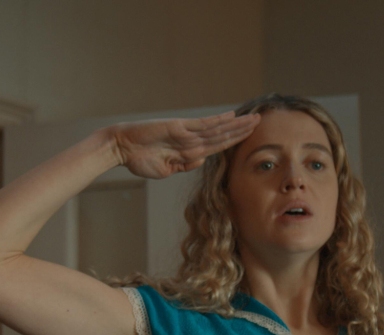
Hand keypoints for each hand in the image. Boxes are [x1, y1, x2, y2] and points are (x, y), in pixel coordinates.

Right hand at [109, 111, 258, 178]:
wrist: (122, 148)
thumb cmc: (138, 160)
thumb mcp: (164, 170)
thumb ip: (183, 166)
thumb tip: (202, 160)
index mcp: (188, 152)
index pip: (217, 146)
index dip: (234, 142)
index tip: (249, 138)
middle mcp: (190, 141)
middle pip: (222, 135)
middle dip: (242, 129)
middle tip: (261, 121)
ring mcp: (185, 133)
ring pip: (217, 130)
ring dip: (236, 125)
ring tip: (254, 119)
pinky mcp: (178, 127)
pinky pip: (203, 125)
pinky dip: (218, 121)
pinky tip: (232, 116)